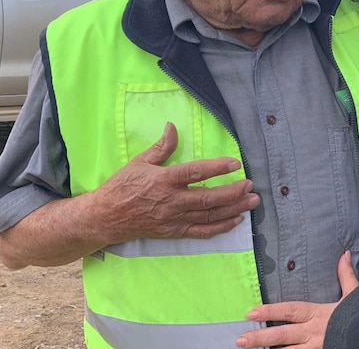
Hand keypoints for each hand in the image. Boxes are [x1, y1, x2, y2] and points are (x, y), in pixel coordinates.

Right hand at [91, 122, 259, 242]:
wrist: (105, 217)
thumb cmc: (122, 186)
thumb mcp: (140, 162)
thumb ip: (161, 147)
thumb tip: (172, 127)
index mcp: (164, 180)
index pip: (196, 172)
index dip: (217, 168)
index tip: (235, 163)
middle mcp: (172, 201)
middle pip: (208, 198)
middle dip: (233, 192)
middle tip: (251, 185)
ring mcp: (174, 218)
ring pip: (209, 215)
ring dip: (234, 209)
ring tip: (252, 202)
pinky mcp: (174, 232)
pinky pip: (202, 231)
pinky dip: (221, 227)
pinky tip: (236, 220)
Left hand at [235, 251, 358, 348]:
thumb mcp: (353, 295)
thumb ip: (345, 275)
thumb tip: (344, 254)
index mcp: (318, 314)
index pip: (289, 311)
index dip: (270, 311)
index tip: (251, 311)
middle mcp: (313, 333)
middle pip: (282, 336)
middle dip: (260, 338)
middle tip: (240, 339)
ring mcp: (315, 348)